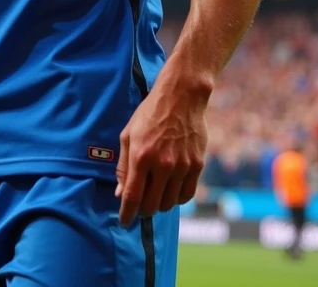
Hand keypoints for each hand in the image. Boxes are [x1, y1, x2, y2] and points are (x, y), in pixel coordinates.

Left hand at [115, 78, 207, 225]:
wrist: (181, 97)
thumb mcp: (128, 135)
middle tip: (140, 204)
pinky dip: (176, 198)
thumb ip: (124, 166)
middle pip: (151, 205)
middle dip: (142, 210)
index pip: (133, 197)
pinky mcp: (196, 165)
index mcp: (141, 156)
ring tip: (155, 192)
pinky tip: (170, 189)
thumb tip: (120, 194)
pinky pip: (186, 195)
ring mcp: (182, 166)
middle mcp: (162, 164)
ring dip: (159, 204)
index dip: (127, 214)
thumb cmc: (150, 114)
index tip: (124, 221)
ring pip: (169, 203)